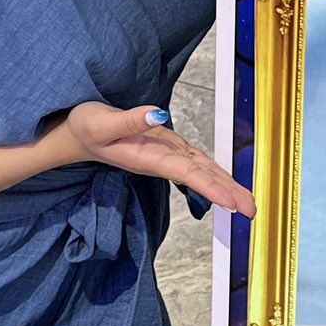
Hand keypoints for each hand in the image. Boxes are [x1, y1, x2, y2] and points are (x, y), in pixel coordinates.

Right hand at [59, 102, 256, 218]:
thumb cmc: (83, 128)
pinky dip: (212, 172)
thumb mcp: (100, 122)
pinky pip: (194, 162)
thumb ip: (130, 120)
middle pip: (201, 177)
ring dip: (224, 184)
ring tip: (246, 200)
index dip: (212, 187)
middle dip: (228, 192)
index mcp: (149, 158)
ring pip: (201, 170)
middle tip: (252, 209)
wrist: (72, 135)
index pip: (188, 173)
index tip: (233, 203)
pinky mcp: (164, 146)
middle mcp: (161, 160)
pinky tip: (225, 179)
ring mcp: (164, 155)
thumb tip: (160, 115)